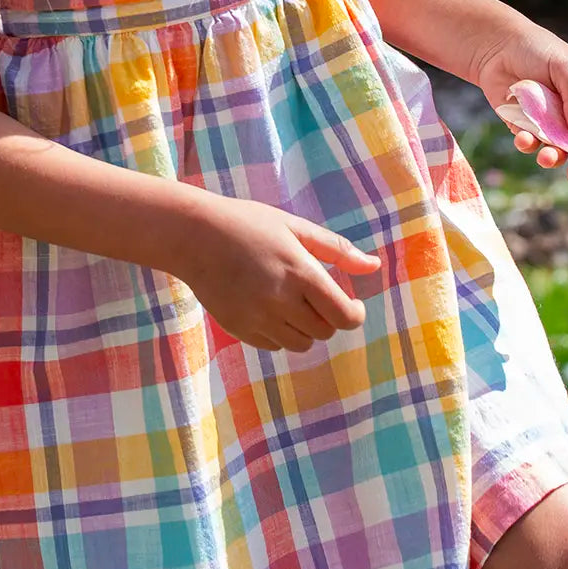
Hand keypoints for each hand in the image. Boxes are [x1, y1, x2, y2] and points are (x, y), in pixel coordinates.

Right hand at [172, 196, 381, 352]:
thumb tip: (374, 266)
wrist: (193, 236)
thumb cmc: (247, 223)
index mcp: (299, 272)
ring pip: (301, 344)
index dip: (355, 314)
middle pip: (324, 332)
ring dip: (305, 328)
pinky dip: (280, 333)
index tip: (352, 304)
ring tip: (291, 300)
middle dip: (328, 317)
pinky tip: (268, 306)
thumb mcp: (294, 227)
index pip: (344, 316)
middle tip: (316, 295)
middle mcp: (280, 300)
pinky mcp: (239, 328)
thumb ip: (336, 249)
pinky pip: (274, 345)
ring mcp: (257, 318)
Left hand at [470, 22, 567, 183]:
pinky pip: (529, 142)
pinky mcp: (525, 126)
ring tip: (546, 158)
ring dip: (553, 157)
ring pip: (556, 148)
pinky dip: (527, 144)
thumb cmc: (538, 49)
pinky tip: (523, 140)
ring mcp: (549, 122)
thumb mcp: (564, 67)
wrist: (497, 46)